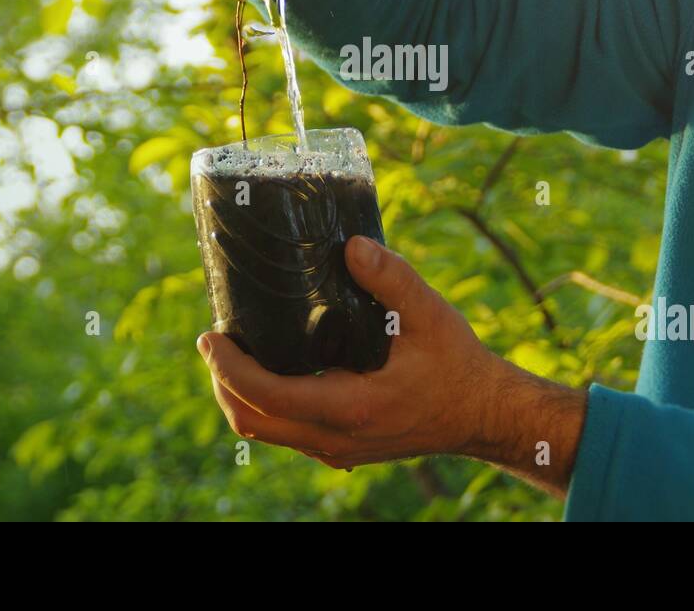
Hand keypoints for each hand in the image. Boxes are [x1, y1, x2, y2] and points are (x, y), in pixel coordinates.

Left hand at [196, 235, 589, 495]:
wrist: (482, 414)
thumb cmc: (456, 364)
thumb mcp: (429, 314)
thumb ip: (391, 278)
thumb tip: (351, 245)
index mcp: (350, 407)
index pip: (265, 397)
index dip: (229, 367)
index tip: (212, 335)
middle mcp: (336, 438)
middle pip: (252, 422)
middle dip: (222, 383)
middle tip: (215, 340)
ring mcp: (336, 449)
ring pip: (266, 432)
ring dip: (241, 395)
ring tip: (235, 350)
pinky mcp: (341, 448)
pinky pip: (287, 433)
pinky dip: (266, 405)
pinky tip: (272, 369)